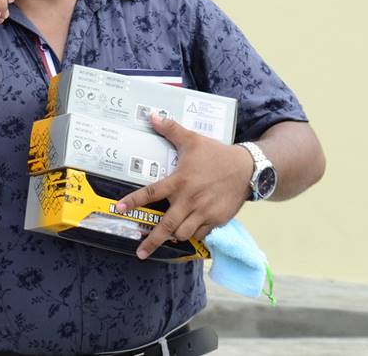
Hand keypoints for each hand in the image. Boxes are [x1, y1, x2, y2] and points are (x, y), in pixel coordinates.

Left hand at [115, 113, 253, 258]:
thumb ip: (170, 129)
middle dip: (152, 241)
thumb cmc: (216, 154)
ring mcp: (203, 212)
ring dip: (172, 237)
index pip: (151, 193)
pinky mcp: (217, 220)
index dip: (133, 201)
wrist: (248, 169)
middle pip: (166, 225)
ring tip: (165, 237)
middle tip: (140, 252)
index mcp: (179, 181)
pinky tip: (187, 233)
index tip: (118, 209)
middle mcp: (189, 199)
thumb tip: (151, 116)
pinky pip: (200, 235)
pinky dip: (192, 236)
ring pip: (183, 234)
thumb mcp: (192, 139)